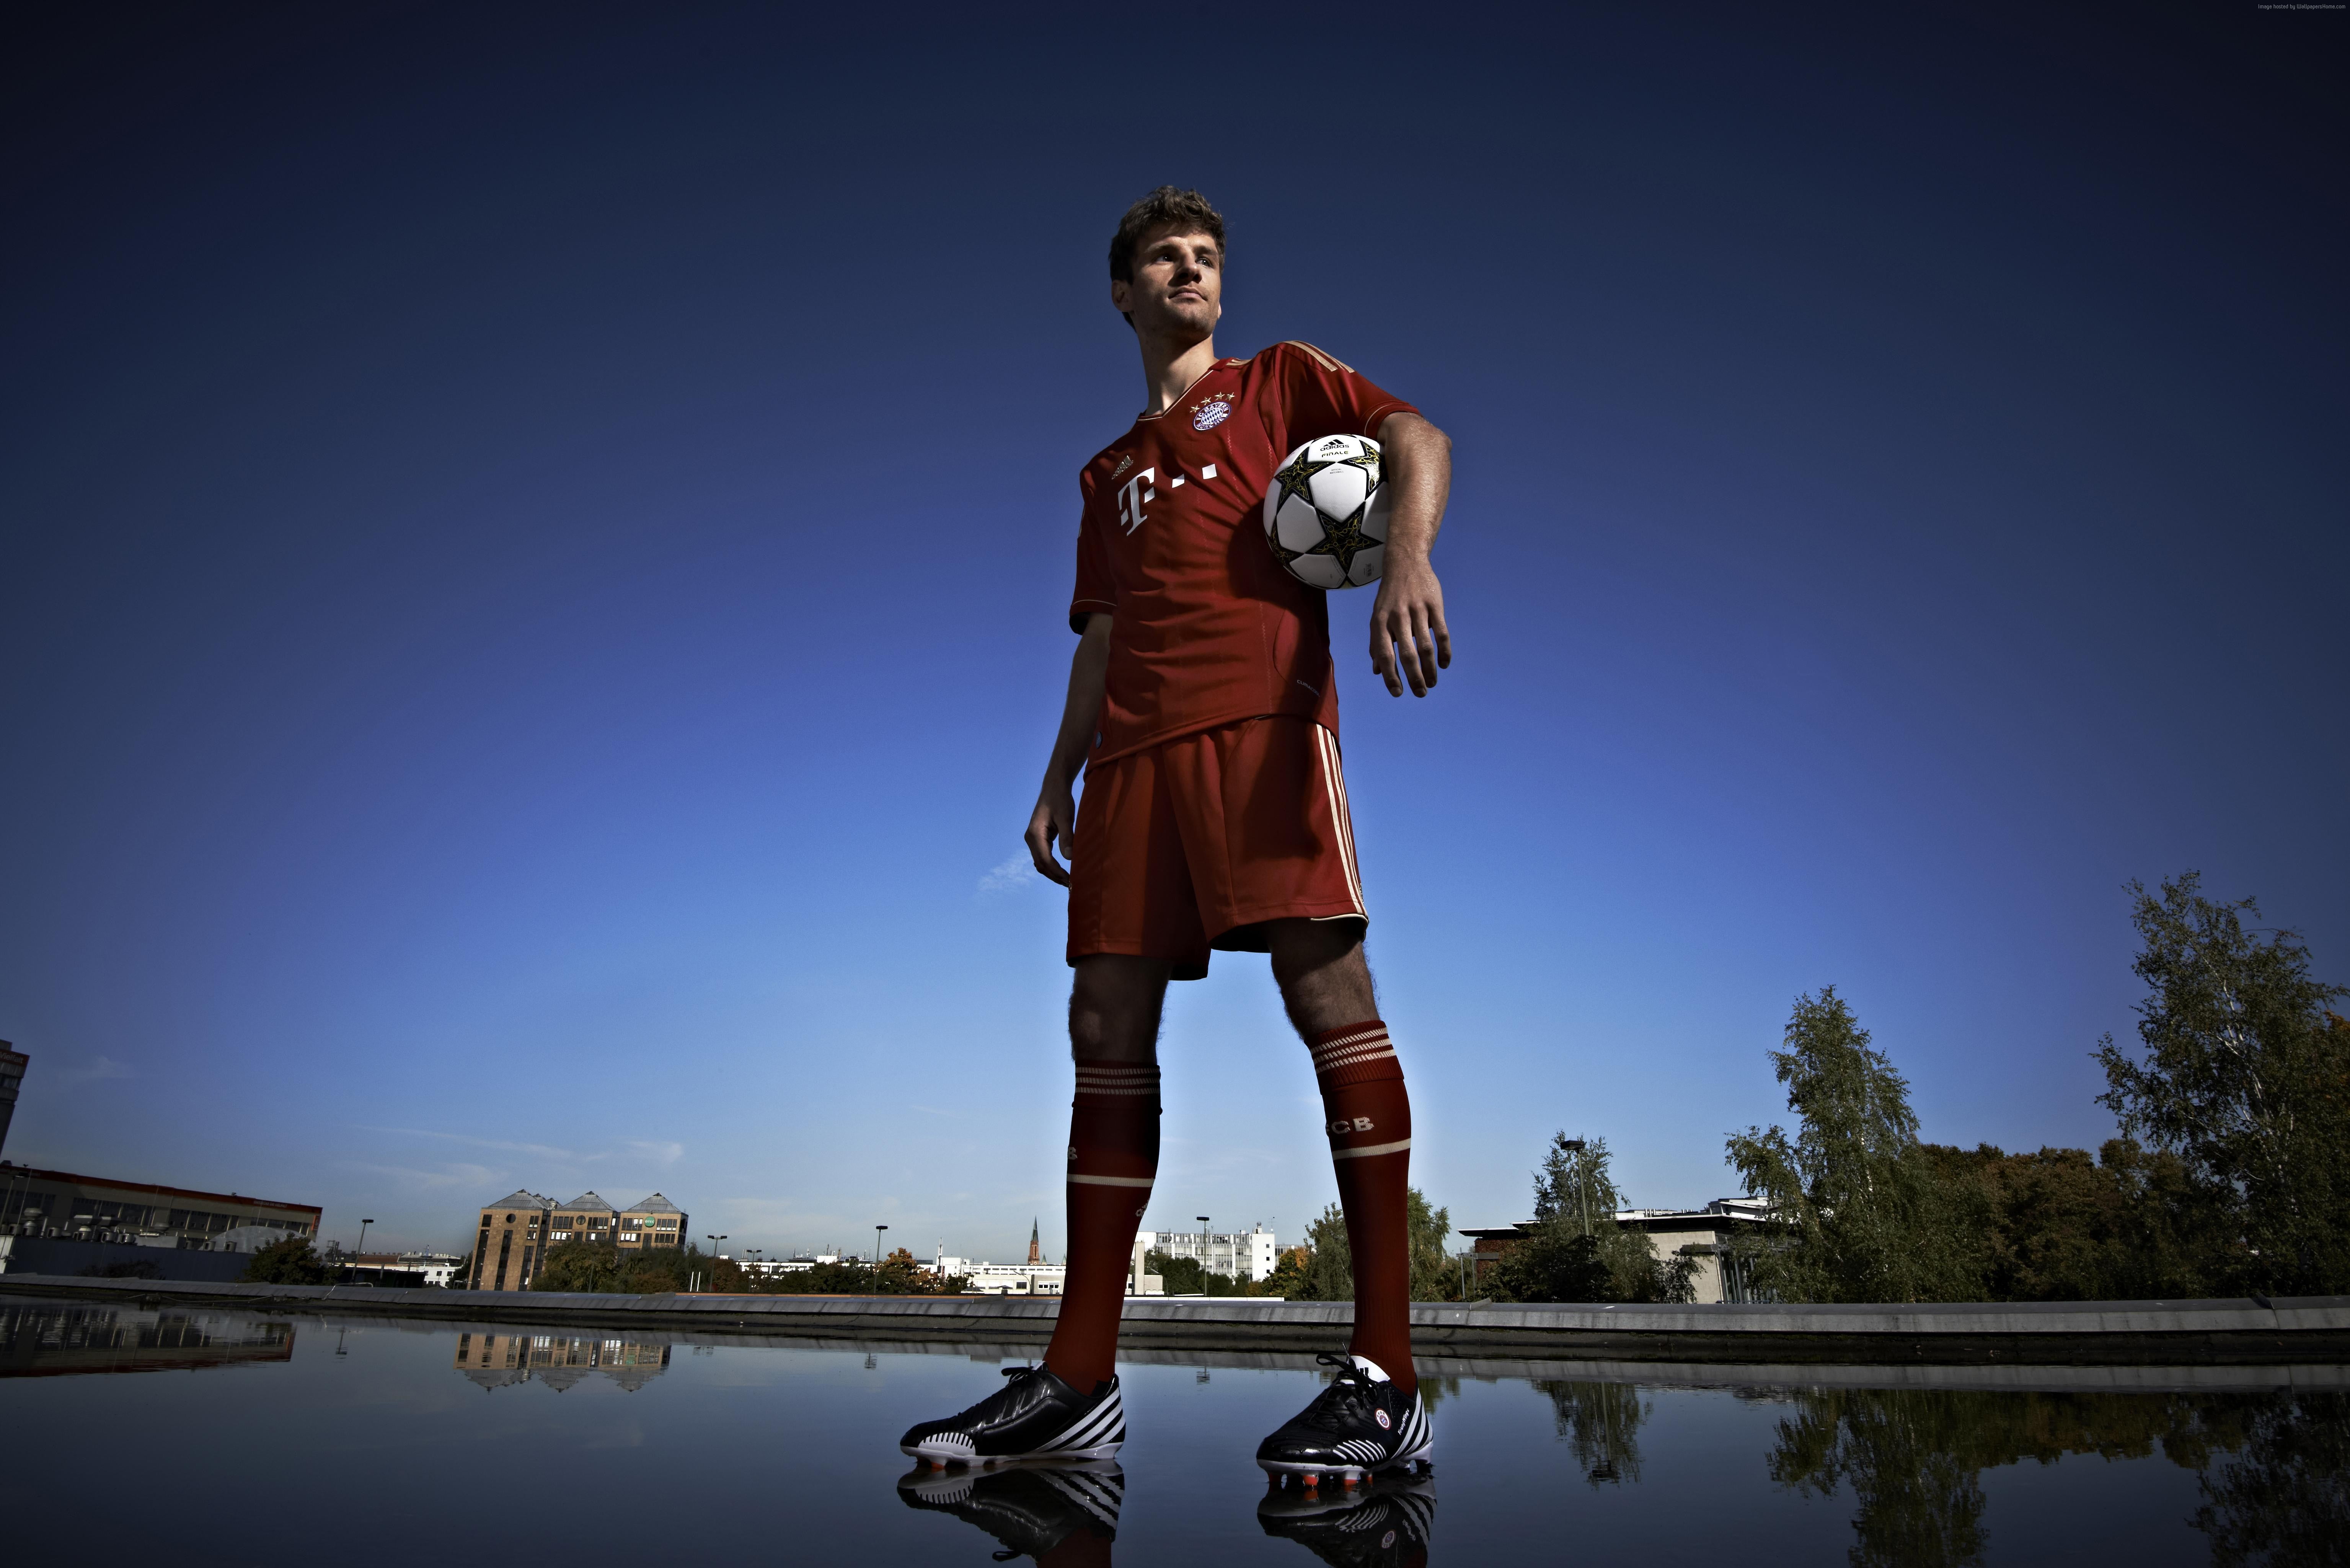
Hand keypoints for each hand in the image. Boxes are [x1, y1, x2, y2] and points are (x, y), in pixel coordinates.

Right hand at [1026, 783, 1075, 885]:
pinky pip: (1042, 856)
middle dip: (1055, 876)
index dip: (1058, 872)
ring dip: (1052, 873)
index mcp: (1035, 834)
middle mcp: (1030, 838)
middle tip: (1071, 885)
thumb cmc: (1060, 800)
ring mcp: (1032, 839)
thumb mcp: (1066, 817)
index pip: (1046, 859)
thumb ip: (1067, 837)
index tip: (1070, 880)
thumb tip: (1069, 858)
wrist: (1053, 787)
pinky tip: (1062, 871)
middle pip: (1041, 864)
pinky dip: (1051, 866)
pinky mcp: (1037, 838)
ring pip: (1040, 862)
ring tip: (1068, 881)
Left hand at [1369, 556, 1450, 696]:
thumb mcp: (1377, 617)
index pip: (1384, 655)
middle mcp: (1397, 617)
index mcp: (1380, 622)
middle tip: (1420, 693)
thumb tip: (1377, 671)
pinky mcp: (1434, 605)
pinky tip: (1443, 664)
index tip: (1397, 693)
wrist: (1405, 563)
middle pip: (1407, 655)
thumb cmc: (1389, 596)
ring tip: (1432, 683)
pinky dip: (1444, 651)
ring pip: (1426, 647)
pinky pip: (1441, 633)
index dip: (1390, 676)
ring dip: (1430, 669)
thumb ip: (1376, 643)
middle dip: (1414, 678)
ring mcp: (1417, 610)